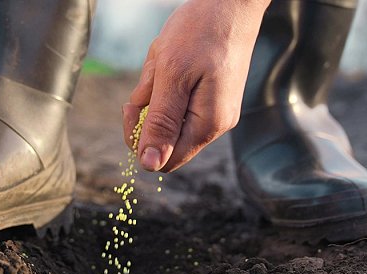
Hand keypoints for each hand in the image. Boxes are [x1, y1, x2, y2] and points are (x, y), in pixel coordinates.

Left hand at [123, 0, 270, 171]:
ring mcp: (216, 112)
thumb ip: (160, 123)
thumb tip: (150, 165)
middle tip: (149, 82)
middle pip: (166, 142)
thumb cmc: (202, 31)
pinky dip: (168, 86)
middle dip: (148, 115)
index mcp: (207, 125)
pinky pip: (180, 104)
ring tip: (166, 64)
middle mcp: (216, 125)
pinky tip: (174, 63)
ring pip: (170, 120)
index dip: (140, 140)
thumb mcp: (171, 76)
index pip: (163, 160)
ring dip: (157, 96)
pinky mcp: (214, 98)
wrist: (232, 2)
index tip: (134, 106)